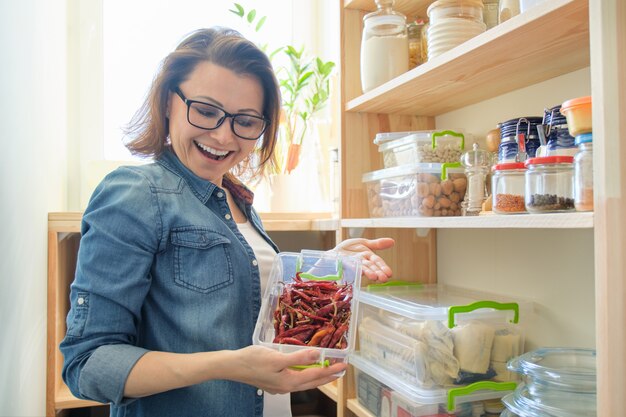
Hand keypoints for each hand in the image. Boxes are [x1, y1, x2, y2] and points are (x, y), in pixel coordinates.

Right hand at [232, 346, 346, 393]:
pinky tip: (305, 370)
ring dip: (317, 376)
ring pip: (304, 383)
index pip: (316, 376)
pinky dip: (305, 375)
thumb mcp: (277, 357)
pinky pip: (295, 380)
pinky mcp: (274, 382)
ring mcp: (280, 387)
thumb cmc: (253, 360)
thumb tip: (318, 355)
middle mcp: (286, 387)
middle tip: (341, 370)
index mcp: (289, 382)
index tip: (343, 365)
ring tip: (327, 370)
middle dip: (328, 376)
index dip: (331, 370)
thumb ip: (299, 357)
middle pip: (312, 382)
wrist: (232, 366)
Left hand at [333, 237, 393, 281]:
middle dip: (378, 273)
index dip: (383, 267)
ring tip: (374, 277)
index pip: (378, 262)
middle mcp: (362, 262)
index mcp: (369, 257)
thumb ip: (377, 244)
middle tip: (384, 279)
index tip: (389, 273)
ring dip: (368, 273)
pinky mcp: (345, 265)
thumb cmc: (350, 249)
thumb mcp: (364, 243)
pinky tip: (359, 271)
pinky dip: (355, 269)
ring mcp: (354, 265)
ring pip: (363, 269)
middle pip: (372, 267)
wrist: (335, 252)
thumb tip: (393, 241)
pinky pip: (350, 267)